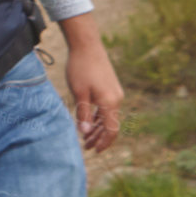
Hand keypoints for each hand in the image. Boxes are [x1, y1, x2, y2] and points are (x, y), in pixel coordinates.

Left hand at [59, 14, 122, 152]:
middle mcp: (116, 99)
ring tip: (85, 138)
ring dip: (98, 128)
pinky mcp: (111, 87)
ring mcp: (115, 93)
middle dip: (99, 138)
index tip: (94, 151)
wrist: (87, 45)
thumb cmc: (80, 68)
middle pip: (110, 125)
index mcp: (110, 102)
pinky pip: (107, 107)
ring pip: (108, 117)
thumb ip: (83, 114)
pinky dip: (99, 117)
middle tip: (85, 147)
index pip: (111, 130)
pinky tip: (90, 122)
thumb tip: (84, 133)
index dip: (104, 143)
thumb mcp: (79, 93)